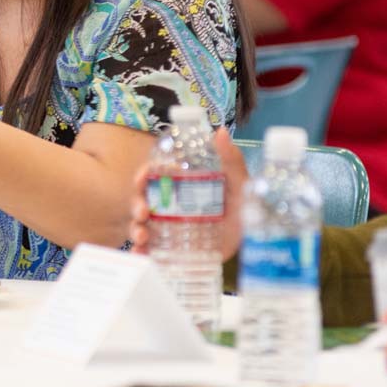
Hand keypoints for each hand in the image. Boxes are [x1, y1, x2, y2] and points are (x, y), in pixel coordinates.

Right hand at [128, 128, 248, 259]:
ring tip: (142, 237)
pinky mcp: (170, 251)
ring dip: (135, 229)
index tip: (142, 178)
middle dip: (135, 204)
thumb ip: (232, 161)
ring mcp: (168, 229)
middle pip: (142, 200)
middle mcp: (170, 206)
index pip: (154, 176)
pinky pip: (148, 251)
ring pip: (140, 225)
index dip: (143, 175)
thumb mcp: (240, 185)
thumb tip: (219, 132)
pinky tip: (142, 255)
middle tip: (142, 212)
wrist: (251, 245)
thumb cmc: (245, 210)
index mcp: (181, 187)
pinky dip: (140, 253)